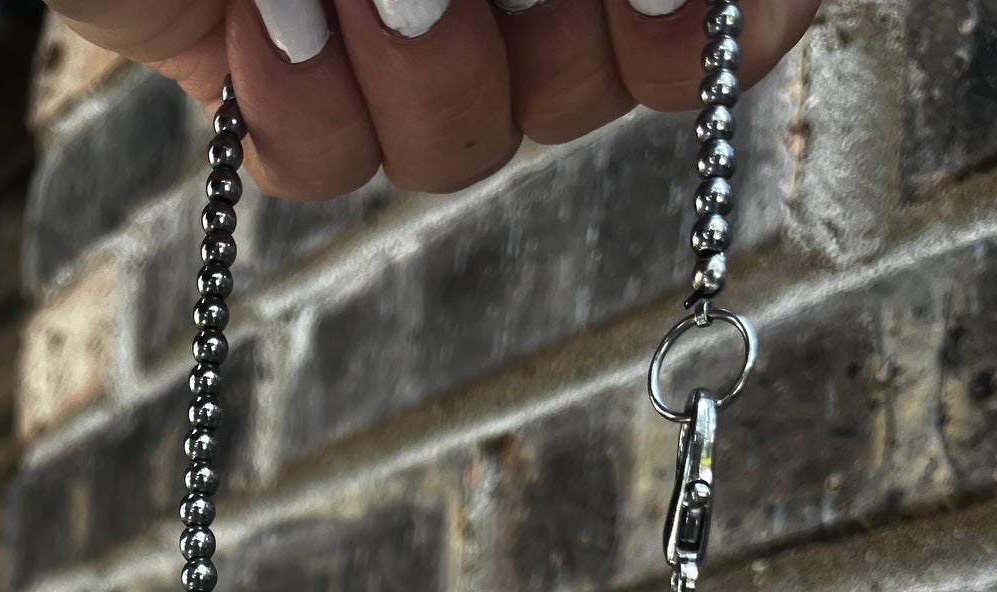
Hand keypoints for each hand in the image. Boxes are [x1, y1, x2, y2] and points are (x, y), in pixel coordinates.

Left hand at [48, 1, 819, 198]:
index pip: (712, 7)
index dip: (726, 27)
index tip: (679, 6)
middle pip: (599, 91)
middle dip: (554, 37)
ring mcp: (388, 30)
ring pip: (467, 147)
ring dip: (424, 67)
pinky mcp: (278, 81)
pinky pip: (330, 170)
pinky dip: (306, 105)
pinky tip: (270, 10)